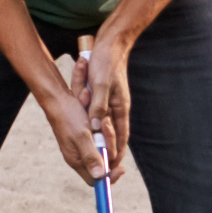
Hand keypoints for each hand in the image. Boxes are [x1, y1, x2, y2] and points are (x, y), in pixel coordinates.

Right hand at [37, 58, 109, 185]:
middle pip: (102, 166)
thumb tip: (100, 176)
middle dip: (111, 153)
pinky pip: (100, 143)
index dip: (110, 177)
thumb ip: (91, 156)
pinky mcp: (84, 139)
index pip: (96, 180)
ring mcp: (81, 148)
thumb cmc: (68, 117)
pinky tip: (103, 123)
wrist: (58, 100)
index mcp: (76, 161)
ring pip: (103, 153)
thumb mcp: (81, 136)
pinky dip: (105, 135)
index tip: (122, 168)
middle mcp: (79, 157)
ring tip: (105, 124)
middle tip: (109, 134)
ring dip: (109, 141)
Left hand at [69, 35, 135, 165]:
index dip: (117, 152)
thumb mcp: (99, 85)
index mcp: (120, 108)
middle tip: (103, 167)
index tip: (112, 168)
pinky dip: (95, 123)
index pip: (121, 137)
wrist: (110, 44)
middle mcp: (117, 108)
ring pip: (106, 126)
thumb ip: (98, 106)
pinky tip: (90, 131)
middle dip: (108, 150)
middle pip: (114, 136)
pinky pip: (100, 114)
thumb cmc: (106, 63)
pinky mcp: (104, 96)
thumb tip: (98, 128)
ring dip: (100, 138)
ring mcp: (111, 103)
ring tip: (98, 154)